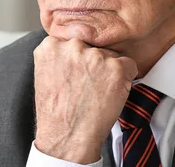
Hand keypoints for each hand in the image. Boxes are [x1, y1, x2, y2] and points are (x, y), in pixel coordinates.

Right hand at [33, 35, 137, 163]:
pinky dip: (125, 78)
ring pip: (110, 55)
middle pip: (93, 45)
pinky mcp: (116, 67)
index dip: (79, 57)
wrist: (67, 136)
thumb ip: (59, 53)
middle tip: (86, 84)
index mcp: (52, 45)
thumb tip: (74, 42)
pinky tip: (110, 92)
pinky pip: (129, 65)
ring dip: (108, 71)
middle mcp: (73, 46)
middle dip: (93, 62)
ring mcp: (96, 56)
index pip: (75, 39)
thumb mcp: (45, 73)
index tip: (76, 71)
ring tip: (95, 92)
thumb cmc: (56, 111)